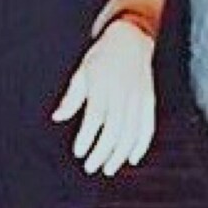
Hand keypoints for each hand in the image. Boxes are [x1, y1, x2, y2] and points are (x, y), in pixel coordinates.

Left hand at [50, 20, 155, 175]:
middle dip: (102, 152)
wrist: (131, 38)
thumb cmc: (102, 57)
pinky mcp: (149, 101)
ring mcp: (138, 98)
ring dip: (120, 154)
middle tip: (91, 167)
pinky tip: (132, 158)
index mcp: (102, 85)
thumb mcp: (81, 73)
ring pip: (131, 132)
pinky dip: (142, 144)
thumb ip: (71, 98)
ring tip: (108, 168)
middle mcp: (122, 93)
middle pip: (114, 129)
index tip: (79, 152)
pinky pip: (148, 126)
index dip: (87, 137)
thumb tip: (58, 117)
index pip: (95, 117)